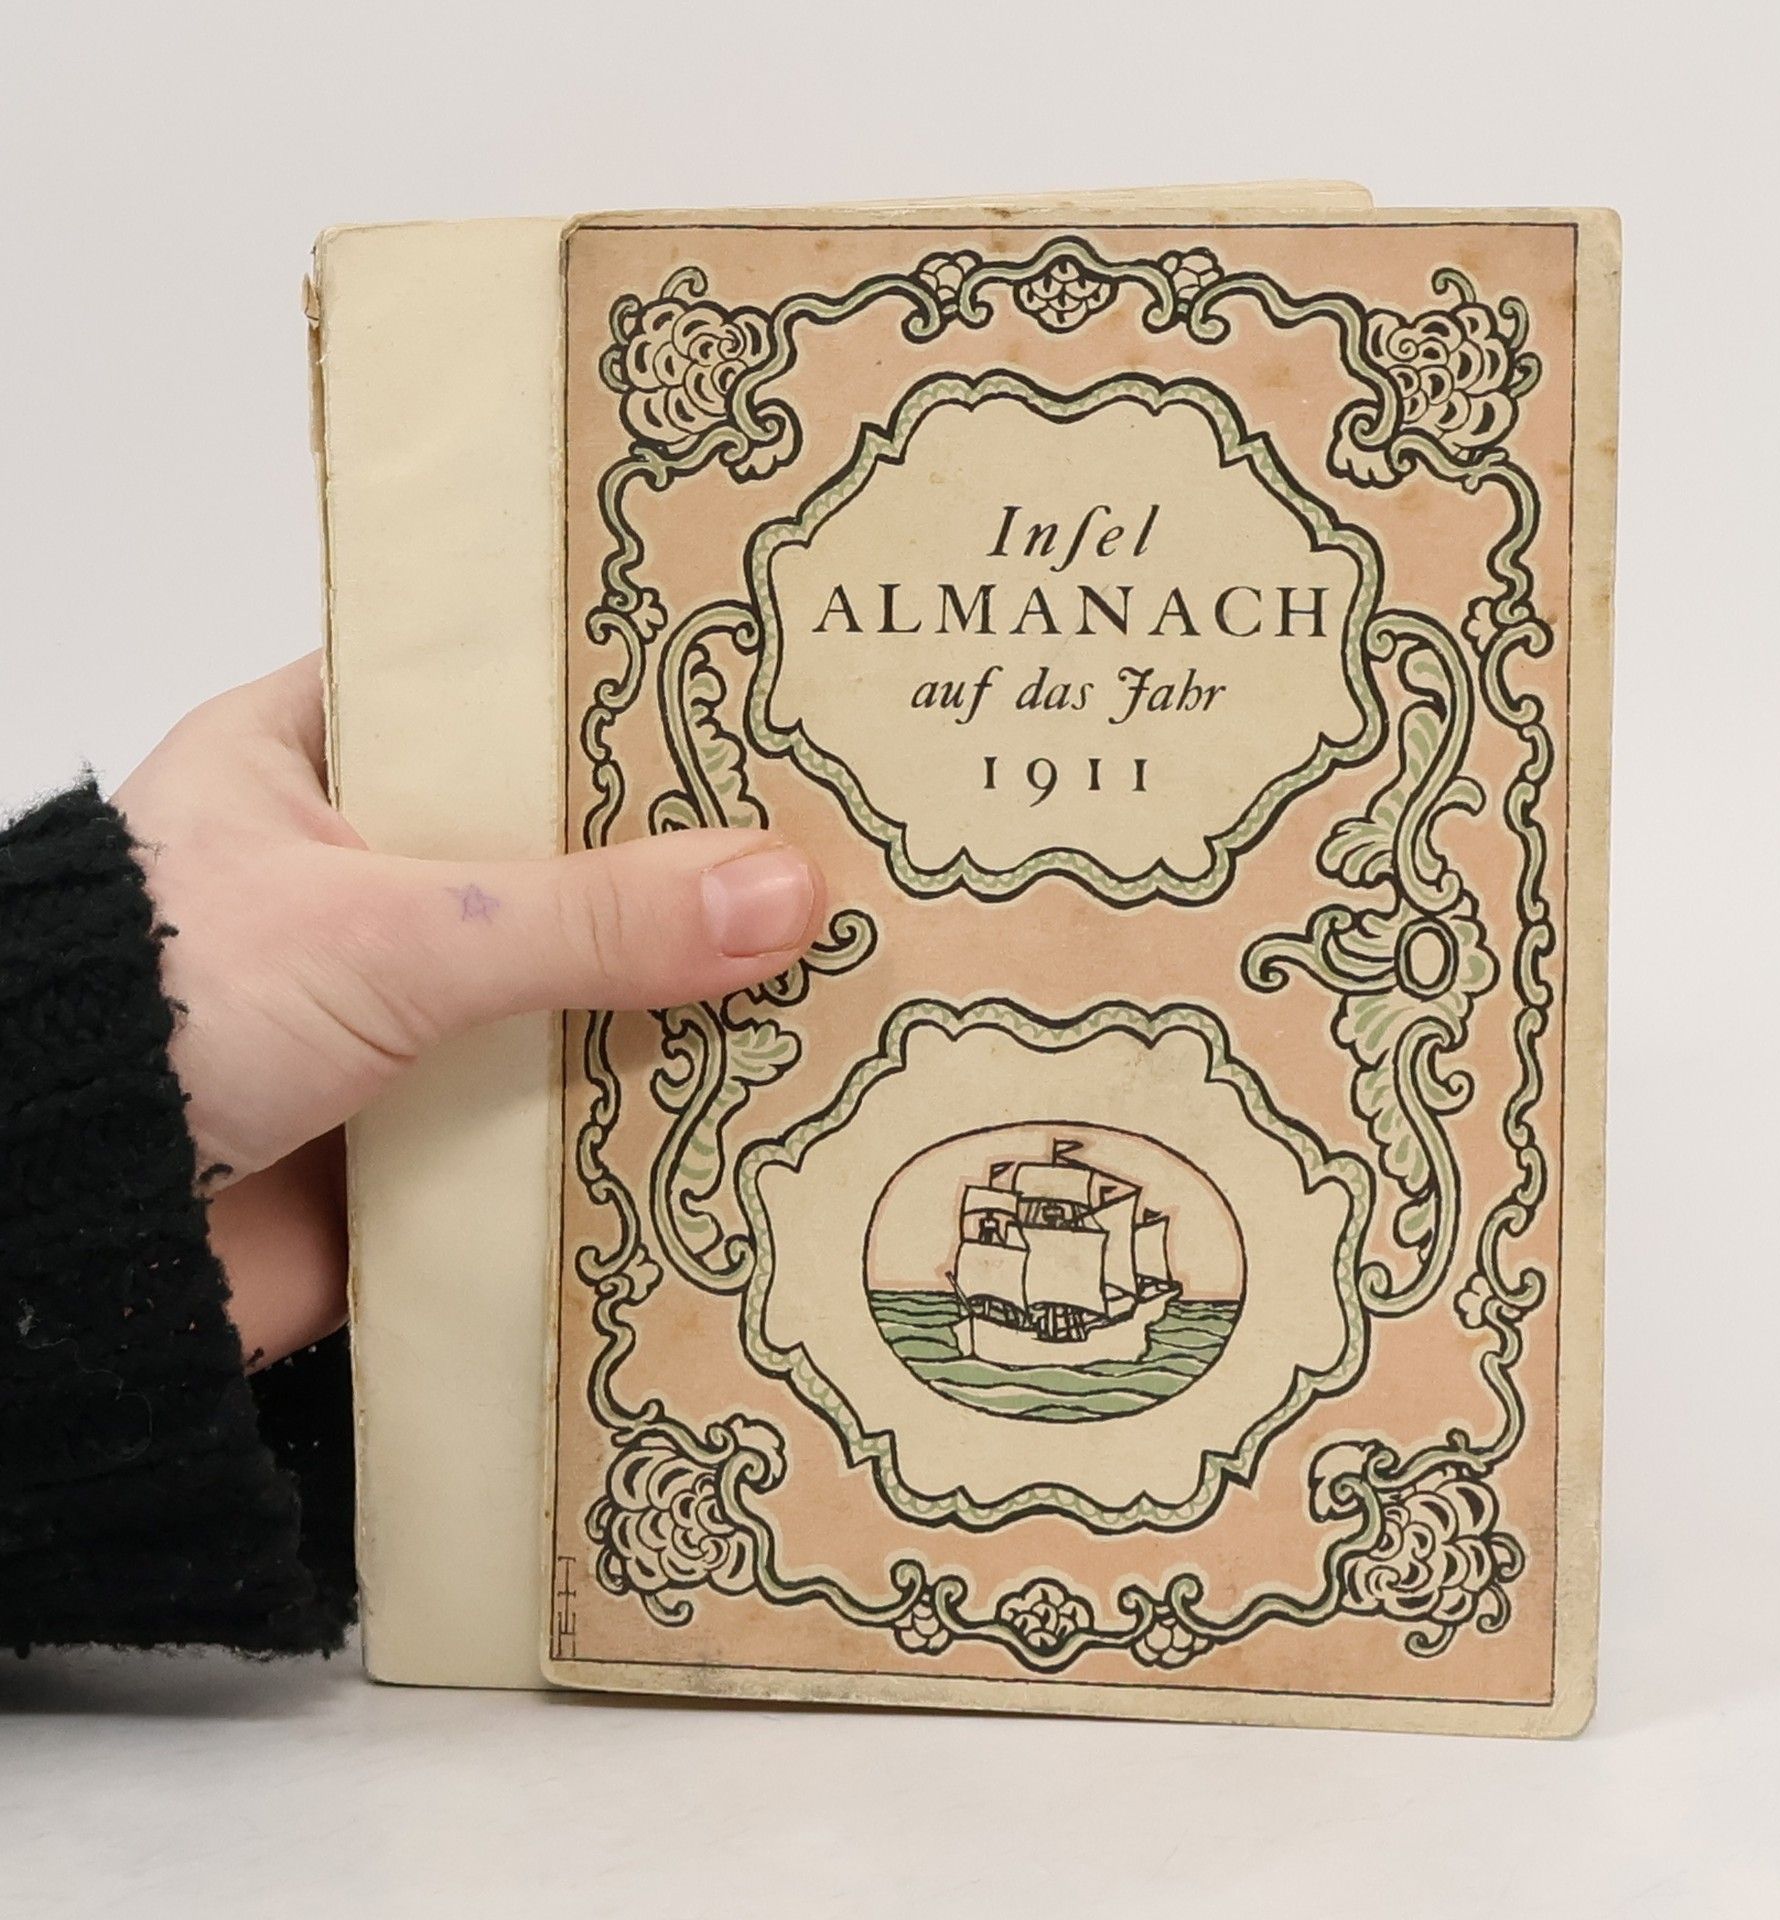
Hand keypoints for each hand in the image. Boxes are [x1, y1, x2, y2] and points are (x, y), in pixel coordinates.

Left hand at [112, 655, 823, 1368]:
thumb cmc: (151, 1020)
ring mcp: (398, 1008)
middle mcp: (363, 878)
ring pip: (571, 985)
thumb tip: (790, 890)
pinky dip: (642, 1111)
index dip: (625, 698)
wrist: (46, 1246)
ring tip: (845, 959)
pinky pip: (559, 1108)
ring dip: (678, 996)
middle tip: (839, 836)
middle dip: (683, 863)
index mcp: (313, 760)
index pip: (498, 693)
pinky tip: (772, 1090)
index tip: (762, 700)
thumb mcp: (383, 930)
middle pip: (560, 850)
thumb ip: (584, 915)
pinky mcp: (424, 1129)